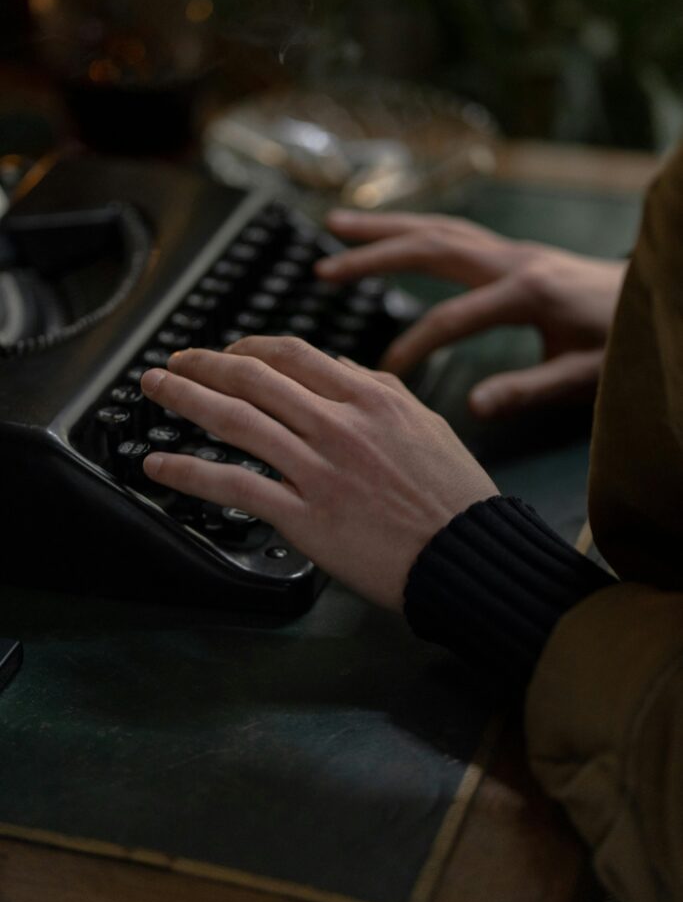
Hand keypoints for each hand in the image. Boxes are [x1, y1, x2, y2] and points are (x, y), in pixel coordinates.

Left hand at [140, 337, 497, 610]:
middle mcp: (339, 425)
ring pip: (235, 421)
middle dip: (202, 363)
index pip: (292, 354)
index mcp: (370, 397)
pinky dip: (189, 472)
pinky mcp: (305, 515)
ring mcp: (319, 469)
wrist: (469, 554)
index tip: (225, 351)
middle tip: (173, 362)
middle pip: (253, 378)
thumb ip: (381, 389)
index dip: (247, 347)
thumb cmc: (453, 495)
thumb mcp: (426, 423)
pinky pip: (234, 486)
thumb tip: (341, 368)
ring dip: (184, 400)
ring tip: (154, 390)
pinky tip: (160, 465)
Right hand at [318, 211, 626, 417]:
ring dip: (385, 228)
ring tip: (336, 225)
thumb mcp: (582, 373)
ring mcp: (511, 249)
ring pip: (436, 228)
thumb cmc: (620, 339)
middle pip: (430, 249)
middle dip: (373, 256)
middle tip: (323, 267)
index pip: (452, 318)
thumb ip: (528, 389)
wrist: (652, 299)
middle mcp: (513, 260)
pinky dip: (414, 229)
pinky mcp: (511, 251)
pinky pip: (452, 232)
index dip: (414, 346)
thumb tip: (474, 405)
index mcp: (527, 292)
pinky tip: (390, 233)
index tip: (384, 375)